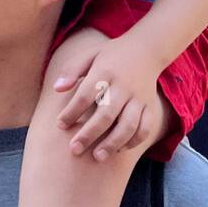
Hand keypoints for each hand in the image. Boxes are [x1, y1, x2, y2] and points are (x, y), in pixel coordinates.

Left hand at [54, 33, 164, 159]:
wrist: (145, 50)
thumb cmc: (110, 56)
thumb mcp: (90, 54)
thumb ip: (72, 70)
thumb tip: (57, 88)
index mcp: (105, 71)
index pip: (85, 95)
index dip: (71, 112)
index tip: (60, 125)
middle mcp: (123, 85)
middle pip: (106, 114)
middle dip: (89, 134)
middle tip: (74, 149)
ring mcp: (139, 97)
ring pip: (128, 125)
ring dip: (113, 142)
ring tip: (97, 156)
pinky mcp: (150, 106)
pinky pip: (145, 127)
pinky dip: (134, 141)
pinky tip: (119, 149)